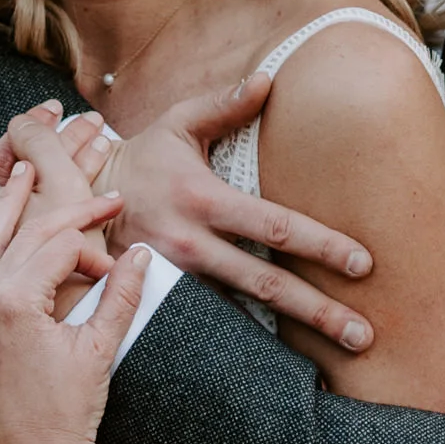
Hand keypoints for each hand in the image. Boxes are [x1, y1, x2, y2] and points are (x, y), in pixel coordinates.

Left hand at [0, 187, 152, 443]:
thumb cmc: (72, 409)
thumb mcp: (101, 347)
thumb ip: (121, 294)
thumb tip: (142, 252)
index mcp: (16, 301)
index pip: (62, 246)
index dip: (96, 248)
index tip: (119, 260)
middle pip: (26, 235)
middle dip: (65, 211)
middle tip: (101, 194)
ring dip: (0, 207)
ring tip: (17, 171)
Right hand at [107, 74, 378, 352]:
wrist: (80, 203)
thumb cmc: (144, 159)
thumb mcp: (177, 124)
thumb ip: (224, 106)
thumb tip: (270, 79)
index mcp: (203, 200)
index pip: (274, 226)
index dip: (321, 245)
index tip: (363, 263)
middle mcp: (193, 246)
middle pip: (266, 284)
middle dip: (318, 311)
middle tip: (364, 334)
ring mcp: (179, 279)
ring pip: (244, 314)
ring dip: (293, 337)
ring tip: (340, 357)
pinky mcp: (168, 300)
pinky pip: (217, 324)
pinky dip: (254, 342)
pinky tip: (290, 364)